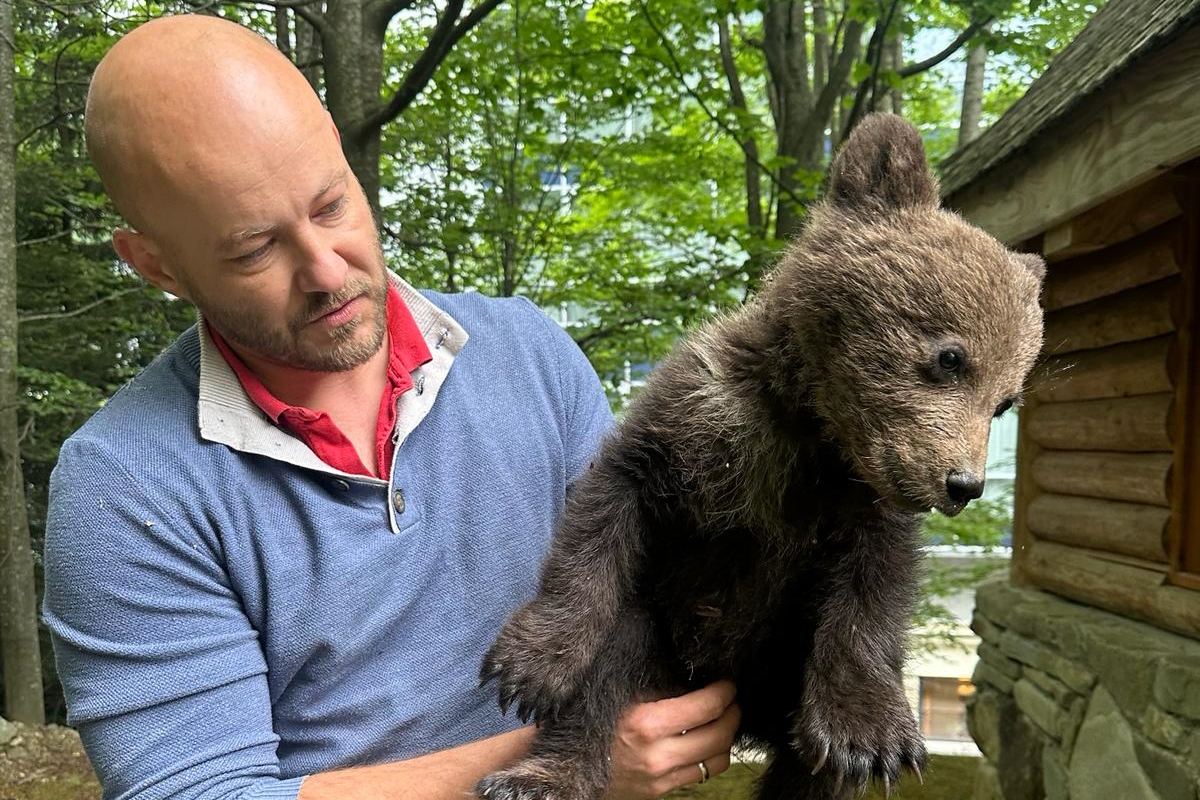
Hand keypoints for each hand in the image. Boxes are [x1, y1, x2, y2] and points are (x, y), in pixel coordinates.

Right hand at [605, 681, 739, 799]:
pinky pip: (702, 774)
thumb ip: (659, 687)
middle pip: (720, 734)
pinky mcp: (661, 790)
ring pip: (718, 759)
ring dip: (727, 737)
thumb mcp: (622, 696)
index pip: (706, 707)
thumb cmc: (594, 721)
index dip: (725, 692)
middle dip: (733, 713)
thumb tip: (694, 674)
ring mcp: (661, 776)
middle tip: (731, 700)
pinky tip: (708, 742)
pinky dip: (713, 756)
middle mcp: (657, 754)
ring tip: (723, 721)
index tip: (727, 683)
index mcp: (646, 723)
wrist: (570, 764)